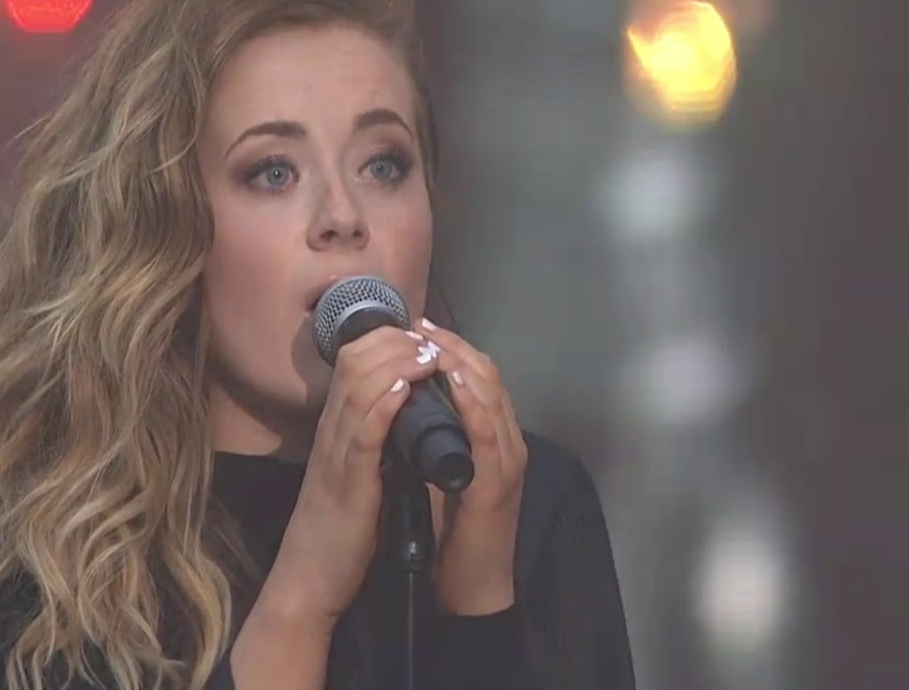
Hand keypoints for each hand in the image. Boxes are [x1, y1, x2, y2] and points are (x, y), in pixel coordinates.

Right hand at [255, 325, 440, 631]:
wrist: (311, 576)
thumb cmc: (338, 528)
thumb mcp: (355, 471)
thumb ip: (371, 440)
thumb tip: (403, 411)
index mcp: (337, 428)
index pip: (352, 362)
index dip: (385, 340)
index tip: (418, 334)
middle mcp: (332, 431)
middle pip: (354, 364)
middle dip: (393, 343)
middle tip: (427, 335)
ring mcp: (337, 454)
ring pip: (358, 390)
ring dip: (395, 365)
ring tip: (425, 352)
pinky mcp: (348, 482)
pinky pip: (364, 434)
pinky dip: (384, 406)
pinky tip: (404, 389)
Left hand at [418, 318, 527, 614]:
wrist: (469, 584)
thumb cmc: (453, 532)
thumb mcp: (439, 473)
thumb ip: (430, 441)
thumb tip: (401, 406)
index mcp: (492, 438)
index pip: (478, 377)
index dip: (450, 348)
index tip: (418, 328)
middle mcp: (507, 441)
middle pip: (488, 376)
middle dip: (452, 346)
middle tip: (420, 324)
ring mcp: (507, 460)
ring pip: (491, 397)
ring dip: (461, 364)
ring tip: (432, 342)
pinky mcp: (498, 483)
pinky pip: (488, 433)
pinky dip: (471, 403)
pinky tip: (453, 382)